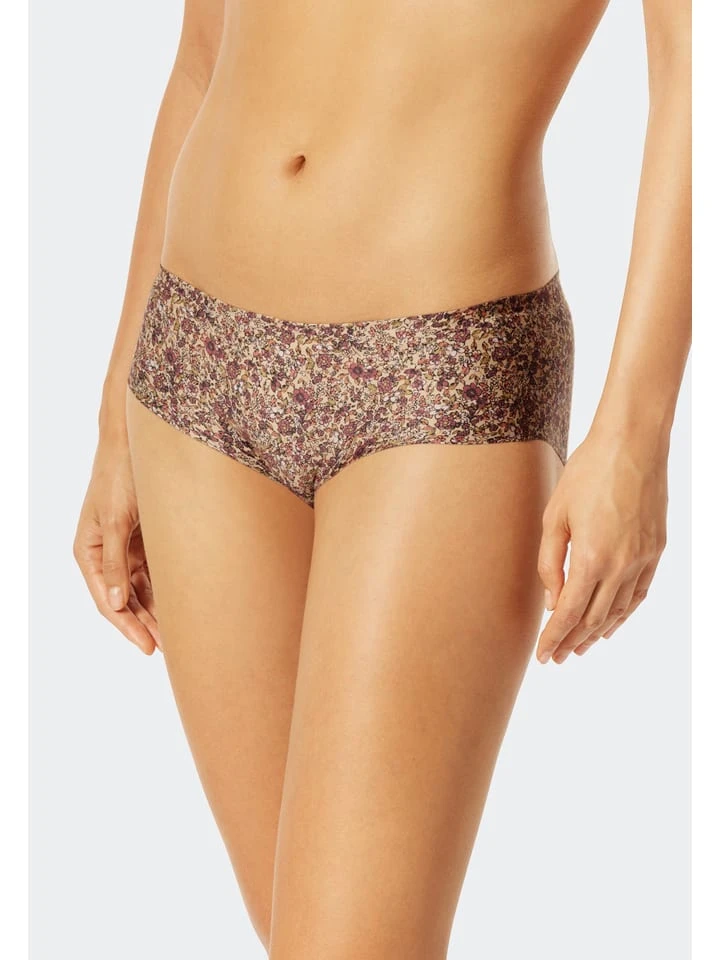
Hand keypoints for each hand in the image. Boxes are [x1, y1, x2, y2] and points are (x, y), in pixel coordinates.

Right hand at [73, 438, 161, 654]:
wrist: (137, 442)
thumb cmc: (120, 475)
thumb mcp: (117, 520)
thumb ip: (114, 563)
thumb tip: (115, 603)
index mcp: (90, 551)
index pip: (108, 601)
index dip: (129, 627)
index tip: (148, 648)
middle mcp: (107, 553)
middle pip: (128, 600)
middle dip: (148, 625)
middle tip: (173, 650)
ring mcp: (127, 546)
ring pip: (144, 589)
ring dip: (160, 610)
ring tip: (182, 634)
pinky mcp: (146, 537)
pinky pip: (157, 571)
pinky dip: (168, 588)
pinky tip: (184, 604)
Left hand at [536, 426, 667, 663]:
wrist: (632, 445)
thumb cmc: (587, 474)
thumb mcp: (554, 516)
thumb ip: (551, 562)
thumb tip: (552, 600)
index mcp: (592, 558)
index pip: (568, 614)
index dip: (554, 638)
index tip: (543, 655)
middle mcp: (621, 566)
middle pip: (593, 619)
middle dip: (572, 641)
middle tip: (557, 657)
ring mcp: (643, 559)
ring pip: (618, 610)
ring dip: (596, 633)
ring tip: (579, 647)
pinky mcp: (656, 550)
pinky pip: (639, 594)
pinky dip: (623, 613)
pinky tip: (610, 624)